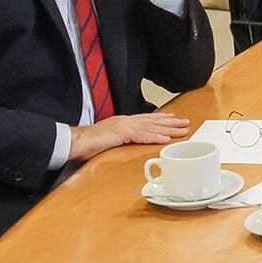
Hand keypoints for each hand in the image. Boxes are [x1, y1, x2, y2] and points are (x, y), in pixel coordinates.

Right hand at [69, 110, 192, 159]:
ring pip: (151, 127)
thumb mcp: (109, 140)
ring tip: (183, 130)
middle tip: (186, 123)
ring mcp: (123, 126)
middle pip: (153, 121)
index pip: (146, 119)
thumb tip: (127, 143)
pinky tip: (166, 139)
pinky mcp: (121, 133)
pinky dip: (155, 137)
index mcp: (123, 122)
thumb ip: (120, 139)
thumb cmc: (88, 143)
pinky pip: (141, 136)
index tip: (173, 119)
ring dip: (169, 129)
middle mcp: (125, 121)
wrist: (75, 141)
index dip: (161, 119)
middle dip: (171, 123)